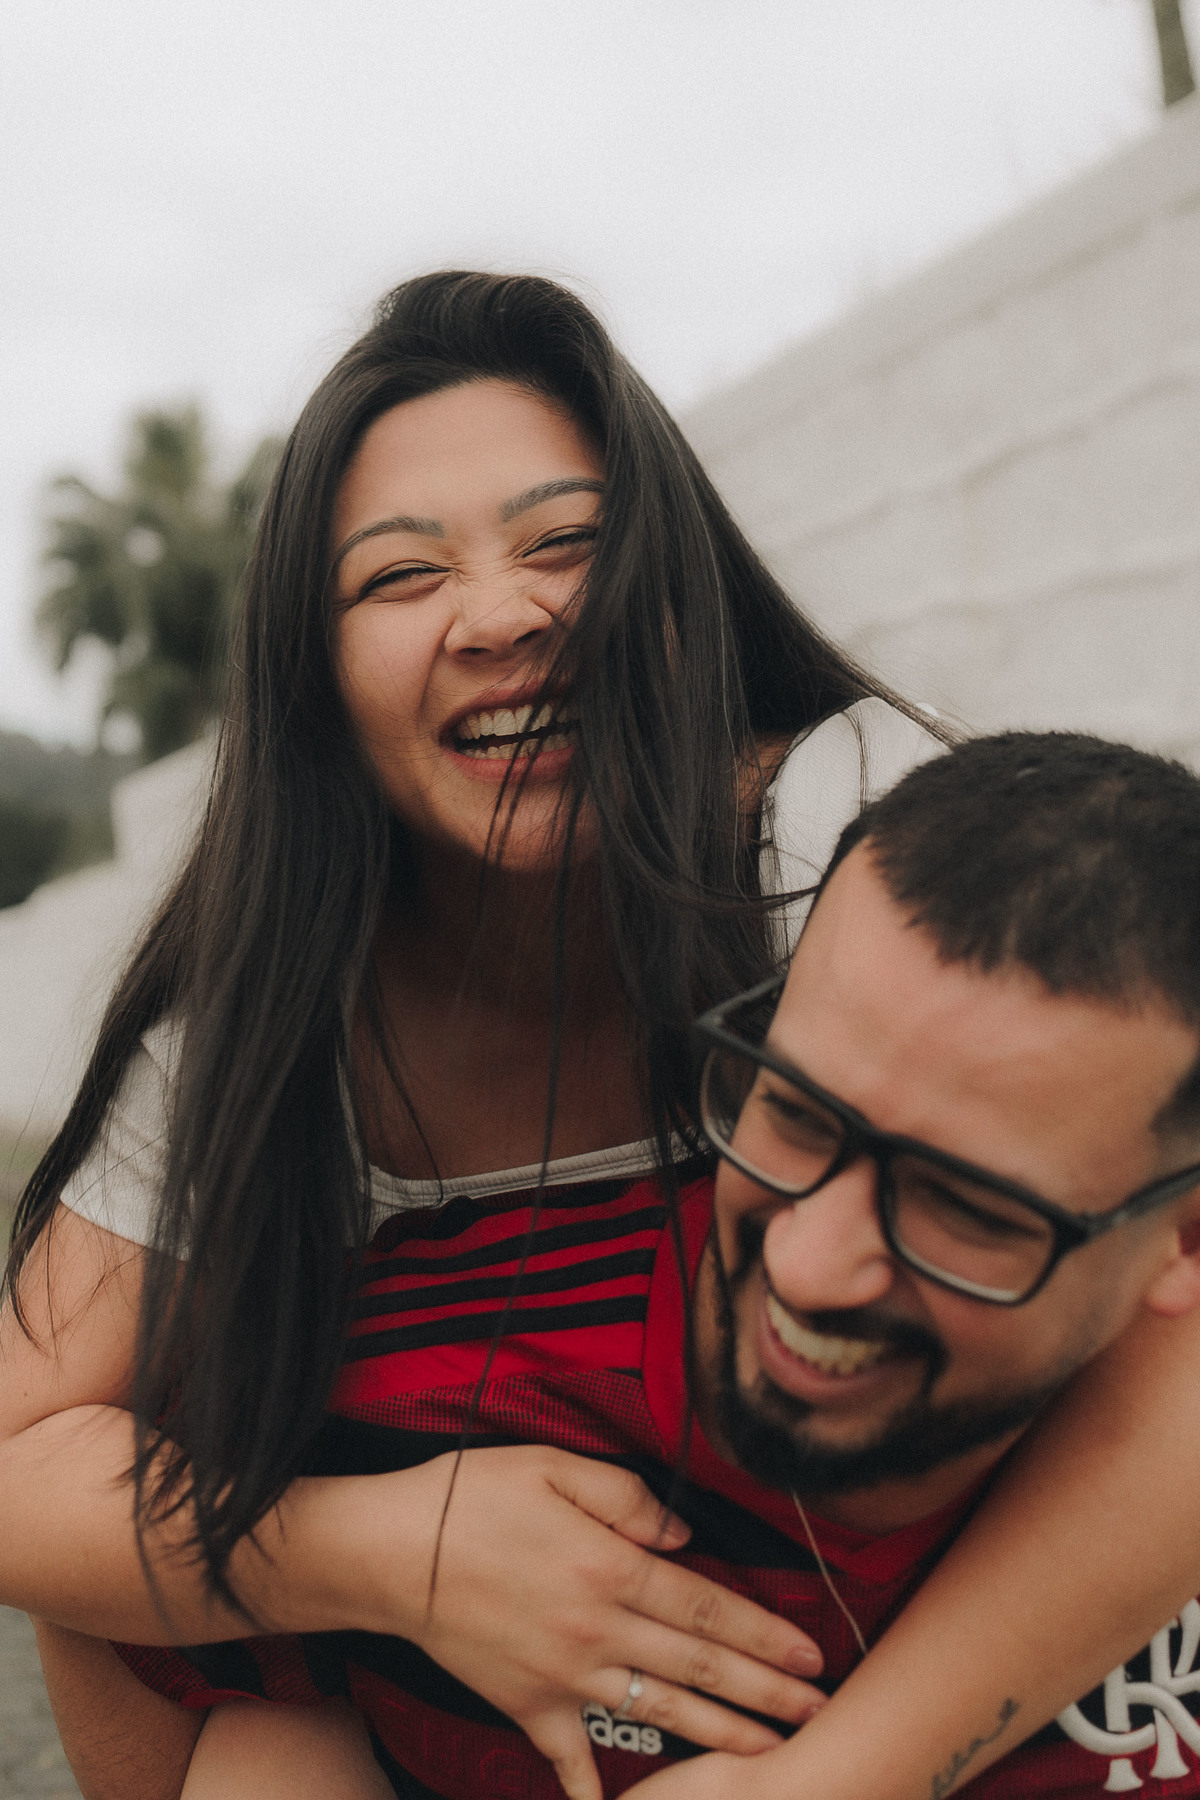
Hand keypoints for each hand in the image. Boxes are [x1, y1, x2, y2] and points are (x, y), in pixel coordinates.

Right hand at [315, 1446, 824, 1799]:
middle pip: (698, 1667)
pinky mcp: (525, 1704)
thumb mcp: (553, 1467)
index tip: (809, 1653)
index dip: (763, 1633)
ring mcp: (563, 1676)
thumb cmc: (470, 1497)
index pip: (706, 1608)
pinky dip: (595, 1790)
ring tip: (773, 1751)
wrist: (388, 1553)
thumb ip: (628, 1497)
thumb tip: (684, 1536)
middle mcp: (597, 1630)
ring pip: (659, 1712)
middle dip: (766, 1692)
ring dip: (722, 1734)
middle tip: (818, 1711)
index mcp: (609, 1567)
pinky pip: (570, 1756)